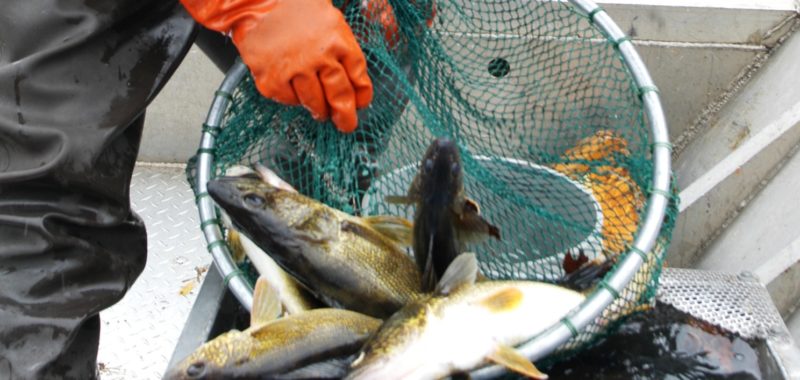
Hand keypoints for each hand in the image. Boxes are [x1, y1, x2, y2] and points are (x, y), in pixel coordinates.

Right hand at [182, 0, 372, 132]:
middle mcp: (318, 57)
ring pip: (315, 103)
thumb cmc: (294, 8)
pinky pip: (289, 100)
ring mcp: (294, 70)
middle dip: (346, 116)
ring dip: (319, 110)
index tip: (360, 103)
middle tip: (346, 124)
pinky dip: (292, 99)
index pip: (358, 77)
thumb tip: (353, 83)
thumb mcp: (331, 21)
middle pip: (340, 96)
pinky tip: (293, 89)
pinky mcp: (272, 80)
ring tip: (320, 112)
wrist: (257, 2)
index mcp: (338, 41)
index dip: (361, 95)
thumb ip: (343, 48)